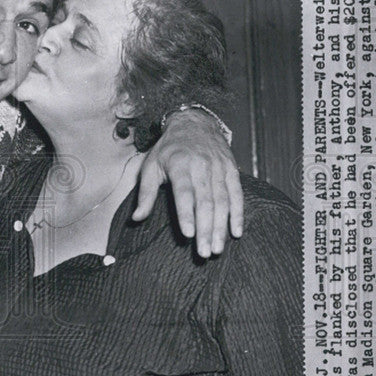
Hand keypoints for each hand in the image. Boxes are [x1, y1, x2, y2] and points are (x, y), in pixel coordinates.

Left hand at [133, 109, 242, 256]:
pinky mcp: (232, 170)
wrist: (194, 123)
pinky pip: (237, 195)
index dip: (187, 214)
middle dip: (206, 229)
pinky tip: (236, 233)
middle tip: (204, 253)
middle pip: (205, 202)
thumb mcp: (151, 166)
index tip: (188, 235)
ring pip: (223, 201)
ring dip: (221, 227)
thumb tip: (137, 219)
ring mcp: (219, 168)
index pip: (184, 193)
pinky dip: (238, 214)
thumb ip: (145, 194)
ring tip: (217, 249)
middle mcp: (202, 166)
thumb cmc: (168, 149)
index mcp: (180, 164)